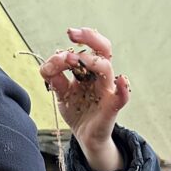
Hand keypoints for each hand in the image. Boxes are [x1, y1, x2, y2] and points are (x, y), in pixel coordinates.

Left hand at [40, 27, 127, 170]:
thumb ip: (55, 79)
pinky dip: (123, 88)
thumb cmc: (77, 111)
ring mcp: (107, 90)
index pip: (85, 49)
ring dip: (91, 61)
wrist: (86, 137)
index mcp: (88, 70)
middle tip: (71, 33)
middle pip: (103, 49)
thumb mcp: (62, 93)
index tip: (56, 53)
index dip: (70, 47)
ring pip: (106, 69)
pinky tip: (122, 80)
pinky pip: (122, 97)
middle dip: (89, 37)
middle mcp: (99, 76)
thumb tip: (47, 66)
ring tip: (74, 61)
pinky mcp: (112, 107)